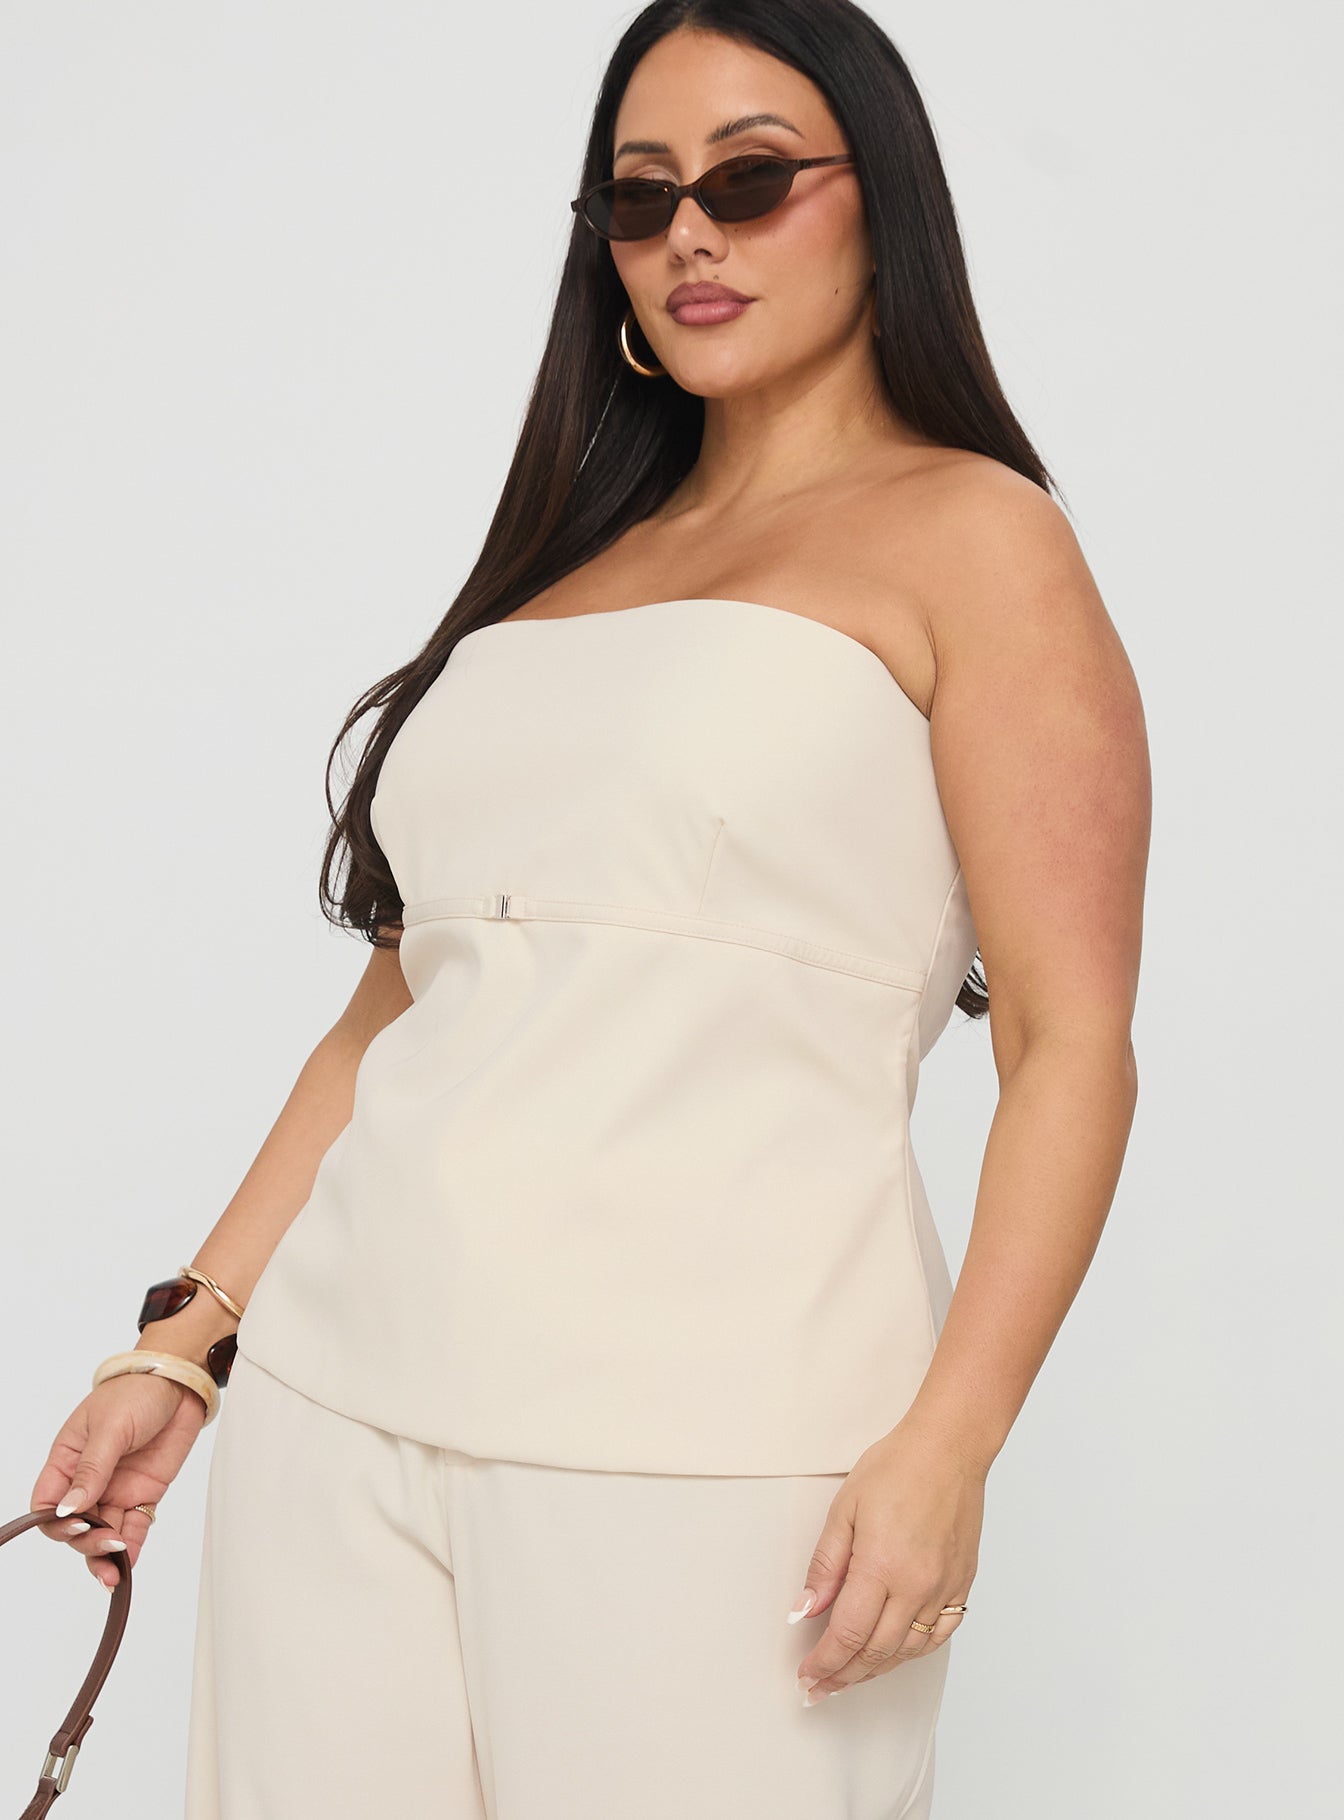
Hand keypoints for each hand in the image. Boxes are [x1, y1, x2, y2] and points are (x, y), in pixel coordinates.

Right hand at [30, 1372, 209, 1587]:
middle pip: (75, 1525)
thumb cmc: (136, 1392)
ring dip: (105, 1554)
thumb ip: (92, 1469)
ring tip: (114, 1574)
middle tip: (106, 1542)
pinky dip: (130, 1548)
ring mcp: (116, 1488)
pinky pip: (133, 1527)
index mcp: (67, 1460)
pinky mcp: (143, 1493)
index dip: (55, 1521)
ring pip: (102, 1532)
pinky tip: (129, 1563)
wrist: (180, 1383)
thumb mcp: (110, 1427)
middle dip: (85, 1541)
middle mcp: (89, 1480)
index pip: (47, 1503)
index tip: (76, 1524)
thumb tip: (67, 1508)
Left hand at [791, 1415, 984, 1704]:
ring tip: (850, 1676)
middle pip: (876, 1652)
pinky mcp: (961, 1585)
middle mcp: (916, 1586)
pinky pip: (939, 1635)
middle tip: (820, 1688)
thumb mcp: (844, 1509)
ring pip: (908, 1651)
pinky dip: (913, 1652)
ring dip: (876, 1669)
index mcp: (881, 1566)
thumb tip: (805, 1611)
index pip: (847, 1635)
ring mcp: (943, 1589)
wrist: (948, 1449)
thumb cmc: (897, 1468)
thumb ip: (825, 1566)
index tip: (807, 1676)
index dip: (824, 1663)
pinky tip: (896, 1654)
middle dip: (844, 1676)